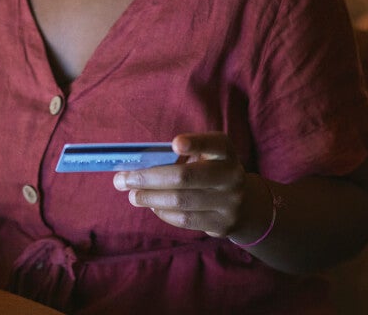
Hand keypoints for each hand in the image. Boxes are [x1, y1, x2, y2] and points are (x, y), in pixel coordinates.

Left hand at [112, 132, 246, 237]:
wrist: (244, 204)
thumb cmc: (210, 172)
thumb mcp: (204, 157)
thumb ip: (178, 158)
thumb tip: (135, 168)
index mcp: (225, 152)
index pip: (214, 143)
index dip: (196, 144)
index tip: (175, 143)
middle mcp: (232, 175)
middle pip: (186, 177)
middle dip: (149, 178)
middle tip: (123, 180)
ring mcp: (229, 202)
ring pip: (181, 201)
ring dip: (150, 198)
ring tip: (133, 196)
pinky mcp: (222, 224)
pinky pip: (185, 220)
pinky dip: (163, 213)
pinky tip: (152, 206)